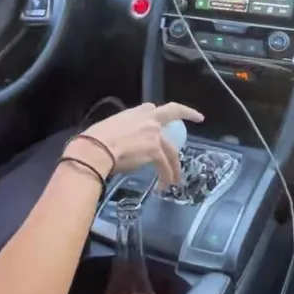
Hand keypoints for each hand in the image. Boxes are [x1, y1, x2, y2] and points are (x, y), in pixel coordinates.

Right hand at [75, 102, 203, 187]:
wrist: (96, 149)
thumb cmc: (95, 140)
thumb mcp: (109, 127)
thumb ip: (121, 130)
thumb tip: (120, 142)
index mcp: (135, 113)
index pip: (151, 108)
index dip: (159, 114)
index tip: (163, 117)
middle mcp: (148, 119)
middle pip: (173, 113)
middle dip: (188, 113)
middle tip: (198, 117)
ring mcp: (154, 134)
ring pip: (171, 150)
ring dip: (174, 166)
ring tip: (175, 180)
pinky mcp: (155, 150)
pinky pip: (165, 165)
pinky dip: (166, 176)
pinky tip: (164, 185)